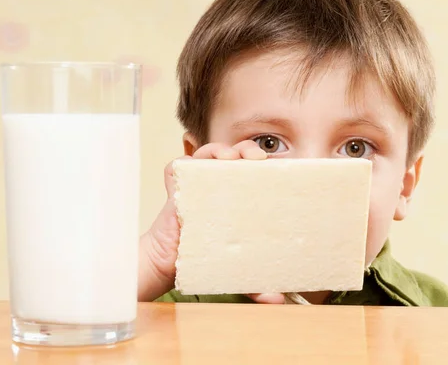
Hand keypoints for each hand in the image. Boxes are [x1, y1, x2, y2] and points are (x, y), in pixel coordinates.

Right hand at [137, 141, 284, 303]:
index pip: (252, 172)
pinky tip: (195, 165)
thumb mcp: (236, 272)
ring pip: (208, 155)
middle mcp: (217, 189)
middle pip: (233, 156)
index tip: (278, 166)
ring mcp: (196, 187)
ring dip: (219, 149)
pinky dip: (184, 161)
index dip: (264, 164)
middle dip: (246, 149)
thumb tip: (277, 299)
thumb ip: (257, 285)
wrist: (169, 268)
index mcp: (237, 200)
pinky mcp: (175, 191)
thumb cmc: (203, 262)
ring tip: (231, 157)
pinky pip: (176, 167)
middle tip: (257, 158)